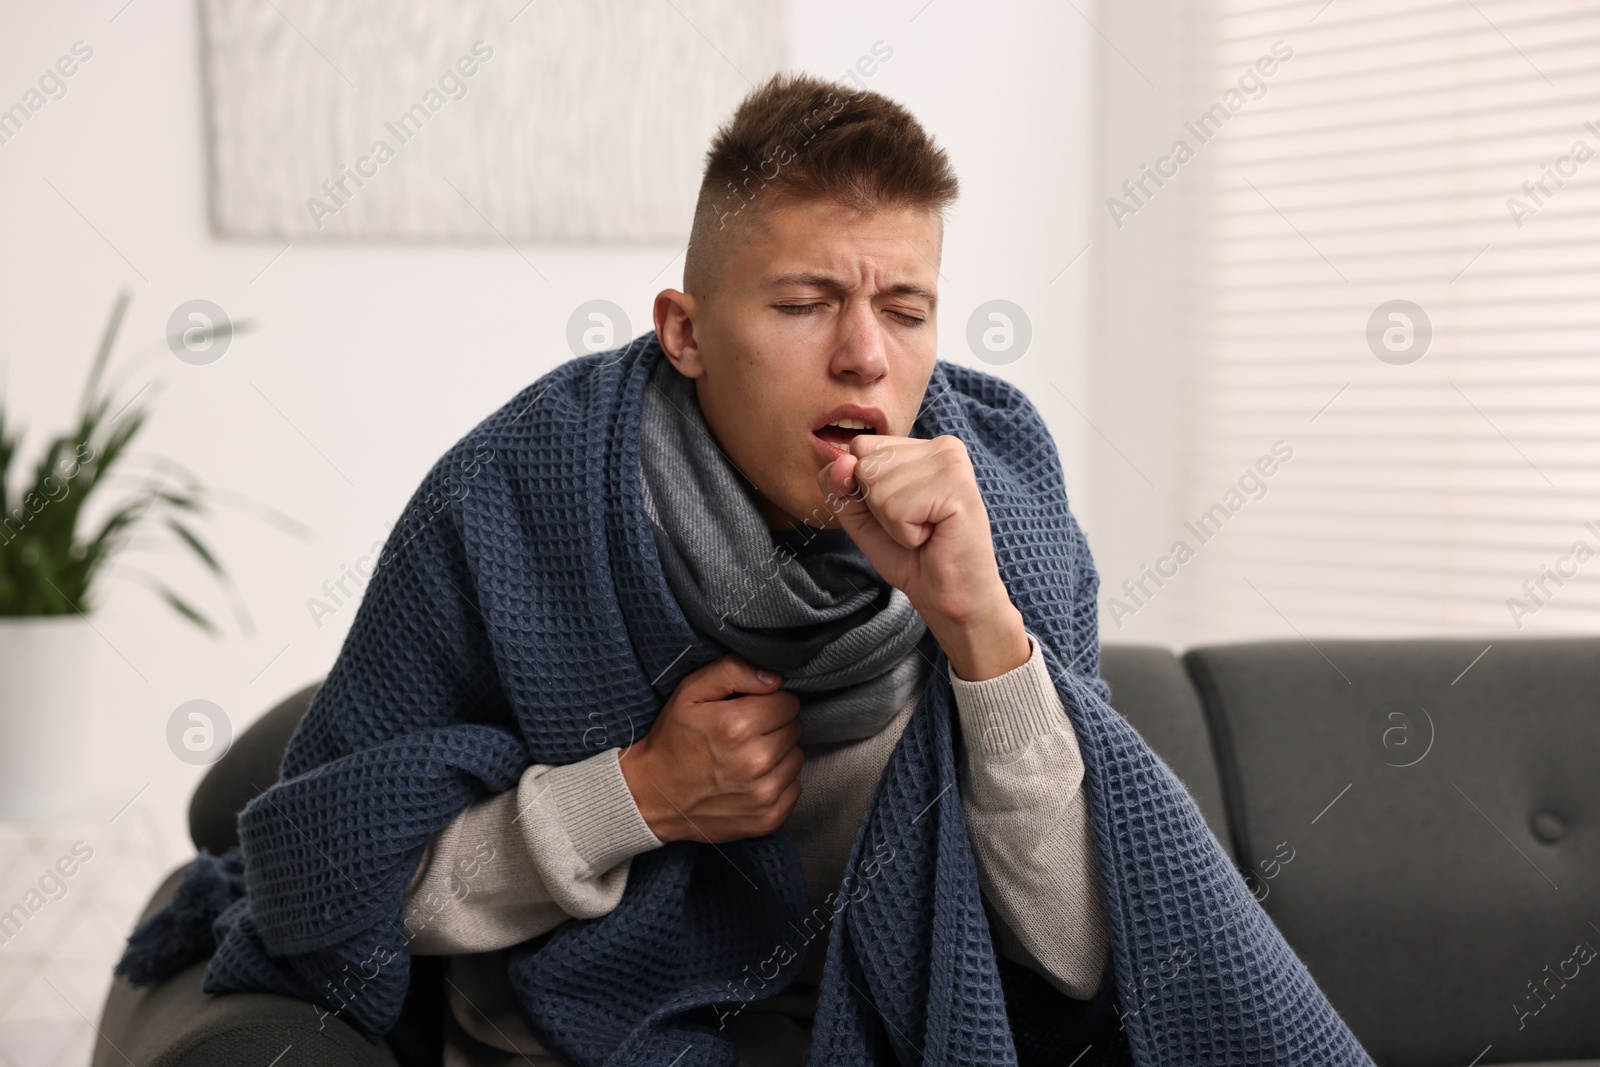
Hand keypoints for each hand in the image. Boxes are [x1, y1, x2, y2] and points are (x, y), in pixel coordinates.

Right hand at [619, 655, 803, 843]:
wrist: (652, 796)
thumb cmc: (673, 740)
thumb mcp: (690, 692)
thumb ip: (733, 671)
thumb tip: (775, 677)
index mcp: (737, 726)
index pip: (788, 703)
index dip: (769, 702)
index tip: (749, 711)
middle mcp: (754, 761)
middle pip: (794, 729)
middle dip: (773, 727)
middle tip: (744, 735)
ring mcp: (762, 794)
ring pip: (797, 757)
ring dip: (778, 754)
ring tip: (747, 757)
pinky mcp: (767, 818)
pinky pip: (795, 787)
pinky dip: (779, 781)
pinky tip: (752, 780)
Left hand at [817, 434, 1028, 680]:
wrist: (947, 596)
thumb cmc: (911, 556)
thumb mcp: (860, 516)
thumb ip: (840, 485)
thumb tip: (842, 460)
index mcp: (922, 447)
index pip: (860, 447)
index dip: (863, 489)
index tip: (900, 512)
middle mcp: (942, 446)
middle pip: (865, 464)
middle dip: (877, 507)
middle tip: (914, 525)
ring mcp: (952, 463)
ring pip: (878, 486)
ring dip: (893, 523)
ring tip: (924, 532)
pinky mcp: (958, 487)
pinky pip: (897, 508)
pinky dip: (905, 534)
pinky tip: (933, 536)